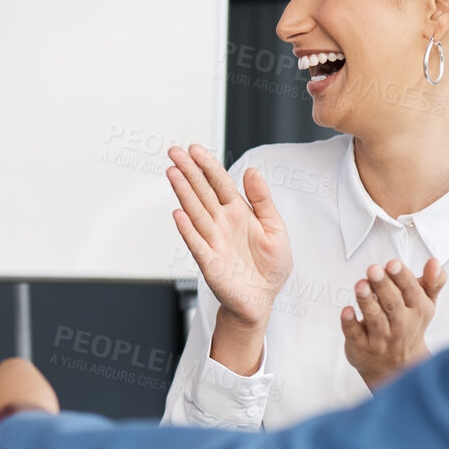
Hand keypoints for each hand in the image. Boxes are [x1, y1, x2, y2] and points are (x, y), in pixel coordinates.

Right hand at [166, 145, 291, 327]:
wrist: (263, 299)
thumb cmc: (269, 267)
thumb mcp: (275, 227)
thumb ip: (262, 199)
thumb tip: (252, 171)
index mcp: (238, 213)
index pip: (220, 183)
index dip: (208, 166)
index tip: (195, 150)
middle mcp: (222, 224)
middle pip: (202, 192)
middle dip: (188, 172)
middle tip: (175, 153)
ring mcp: (213, 241)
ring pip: (196, 212)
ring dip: (183, 193)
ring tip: (173, 174)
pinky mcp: (209, 261)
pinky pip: (197, 243)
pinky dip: (187, 230)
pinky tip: (178, 214)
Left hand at [340, 258, 447, 390]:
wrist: (396, 365)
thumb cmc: (408, 326)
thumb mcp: (425, 303)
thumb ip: (432, 281)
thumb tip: (434, 262)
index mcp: (418, 310)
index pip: (411, 291)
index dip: (401, 277)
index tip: (392, 264)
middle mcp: (400, 325)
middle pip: (392, 304)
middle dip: (383, 286)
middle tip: (373, 270)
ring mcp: (380, 338)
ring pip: (374, 319)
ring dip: (367, 301)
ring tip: (361, 285)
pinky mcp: (361, 347)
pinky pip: (355, 334)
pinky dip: (350, 322)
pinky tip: (347, 310)